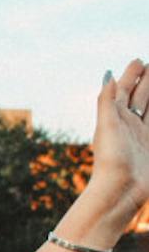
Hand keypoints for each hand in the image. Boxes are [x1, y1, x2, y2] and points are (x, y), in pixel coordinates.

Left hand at [87, 59, 148, 217]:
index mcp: (115, 117)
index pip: (125, 90)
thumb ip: (107, 101)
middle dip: (148, 80)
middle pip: (141, 96)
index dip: (132, 75)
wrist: (120, 191)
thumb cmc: (111, 160)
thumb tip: (108, 74)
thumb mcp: (107, 126)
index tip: (139, 60)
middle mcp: (129, 124)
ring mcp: (143, 135)